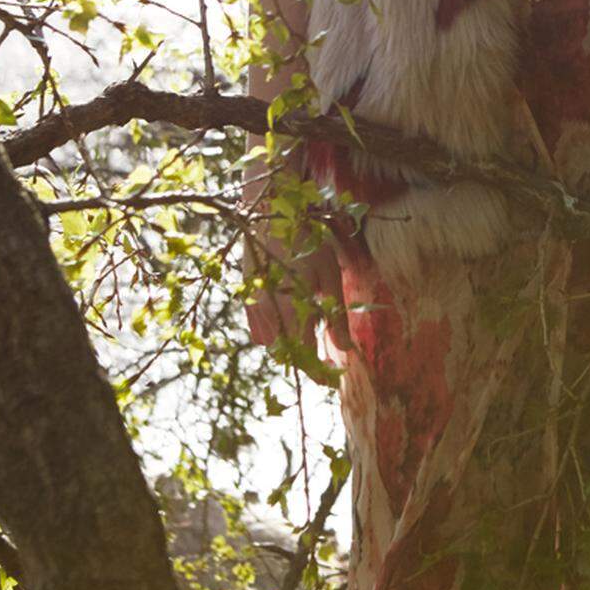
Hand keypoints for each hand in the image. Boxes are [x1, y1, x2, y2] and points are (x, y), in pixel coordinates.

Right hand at [241, 175, 342, 379]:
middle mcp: (267, 313)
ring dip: (287, 346)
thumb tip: (343, 350)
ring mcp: (253, 304)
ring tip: (307, 337)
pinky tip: (285, 322)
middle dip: (303, 360)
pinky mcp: (246, 294)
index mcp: (290, 310)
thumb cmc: (306, 239)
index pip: (303, 356)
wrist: (270, 210)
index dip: (318, 372)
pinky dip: (272, 331)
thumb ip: (335, 315)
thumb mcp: (329, 276)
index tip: (331, 378)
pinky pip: (257, 326)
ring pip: (269, 342)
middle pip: (284, 354)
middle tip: (322, 359)